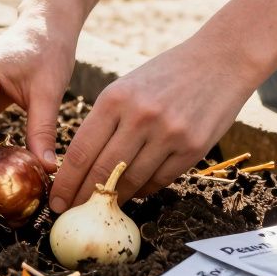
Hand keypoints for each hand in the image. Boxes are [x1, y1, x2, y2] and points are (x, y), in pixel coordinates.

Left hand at [48, 34, 258, 212]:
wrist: (220, 61)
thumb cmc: (165, 75)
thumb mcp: (126, 86)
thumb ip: (105, 122)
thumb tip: (83, 167)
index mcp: (115, 98)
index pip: (81, 151)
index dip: (66, 183)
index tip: (55, 201)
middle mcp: (140, 117)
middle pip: (102, 173)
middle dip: (82, 198)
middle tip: (71, 214)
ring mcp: (168, 134)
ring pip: (131, 182)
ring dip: (114, 199)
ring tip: (101, 207)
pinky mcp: (192, 148)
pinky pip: (159, 181)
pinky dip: (143, 190)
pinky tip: (134, 192)